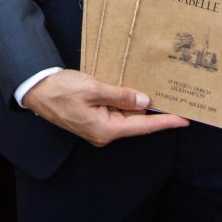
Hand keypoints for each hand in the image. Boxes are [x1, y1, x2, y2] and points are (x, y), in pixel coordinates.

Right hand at [21, 68, 189, 145]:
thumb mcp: (93, 89)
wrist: (37, 90)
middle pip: (136, 121)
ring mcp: (99, 125)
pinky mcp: (94, 117)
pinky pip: (116, 110)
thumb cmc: (62, 90)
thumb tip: (145, 103)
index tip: (184, 119)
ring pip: (126, 115)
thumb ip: (120, 96)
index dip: (165, 122)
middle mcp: (105, 132)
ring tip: (160, 93)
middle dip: (155, 111)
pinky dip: (126, 101)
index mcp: (106, 129)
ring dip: (139, 104)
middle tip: (176, 99)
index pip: (142, 127)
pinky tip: (135, 90)